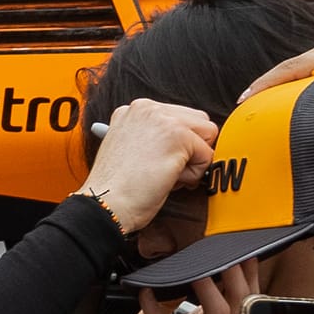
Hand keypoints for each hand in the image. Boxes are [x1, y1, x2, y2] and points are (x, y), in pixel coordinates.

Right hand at [78, 99, 217, 233]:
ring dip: (193, 160)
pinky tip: (169, 181)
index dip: (178, 144)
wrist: (105, 205)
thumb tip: (186, 143)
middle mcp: (147, 108)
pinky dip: (195, 175)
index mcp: (134, 110)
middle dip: (191, 148)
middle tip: (167, 170)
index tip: (160, 162)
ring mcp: (163, 119)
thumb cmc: (115, 189)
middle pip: (198, 121)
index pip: (179, 116)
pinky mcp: (177, 136)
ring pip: (207, 134)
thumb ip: (154, 138)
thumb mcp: (131, 150)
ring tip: (166, 175)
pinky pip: (207, 155)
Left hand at [108, 262, 255, 313]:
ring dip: (209, 288)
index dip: (241, 270)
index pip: (238, 296)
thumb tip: (174, 268)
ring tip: (196, 267)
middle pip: (240, 302)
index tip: (233, 244)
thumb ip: (167, 299)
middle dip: (236, 272)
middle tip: (224, 248)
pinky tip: (145, 297)